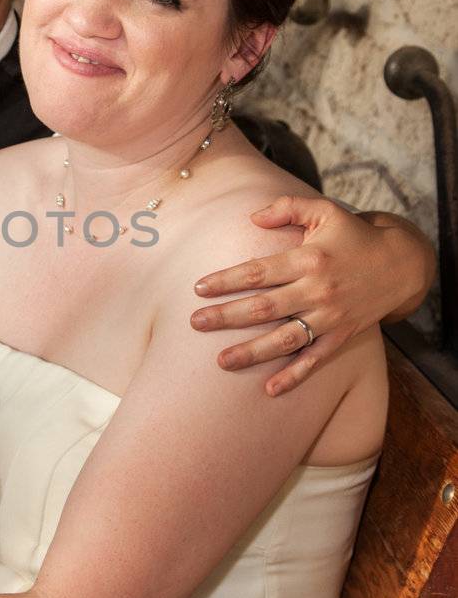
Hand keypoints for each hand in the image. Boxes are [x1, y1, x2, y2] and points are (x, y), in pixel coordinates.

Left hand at [189, 195, 398, 395]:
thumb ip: (287, 207)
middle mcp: (318, 290)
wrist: (402, 264)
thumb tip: (252, 217)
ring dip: (252, 352)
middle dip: (226, 317)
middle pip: (264, 308)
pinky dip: (295, 376)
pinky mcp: (342, 335)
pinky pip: (315, 359)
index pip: (259, 271)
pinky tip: (270, 390)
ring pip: (285, 339)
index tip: (199, 288)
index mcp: (309, 259)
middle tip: (195, 323)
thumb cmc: (354, 235)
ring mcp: (330, 316)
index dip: (227, 280)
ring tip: (221, 361)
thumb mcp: (324, 210)